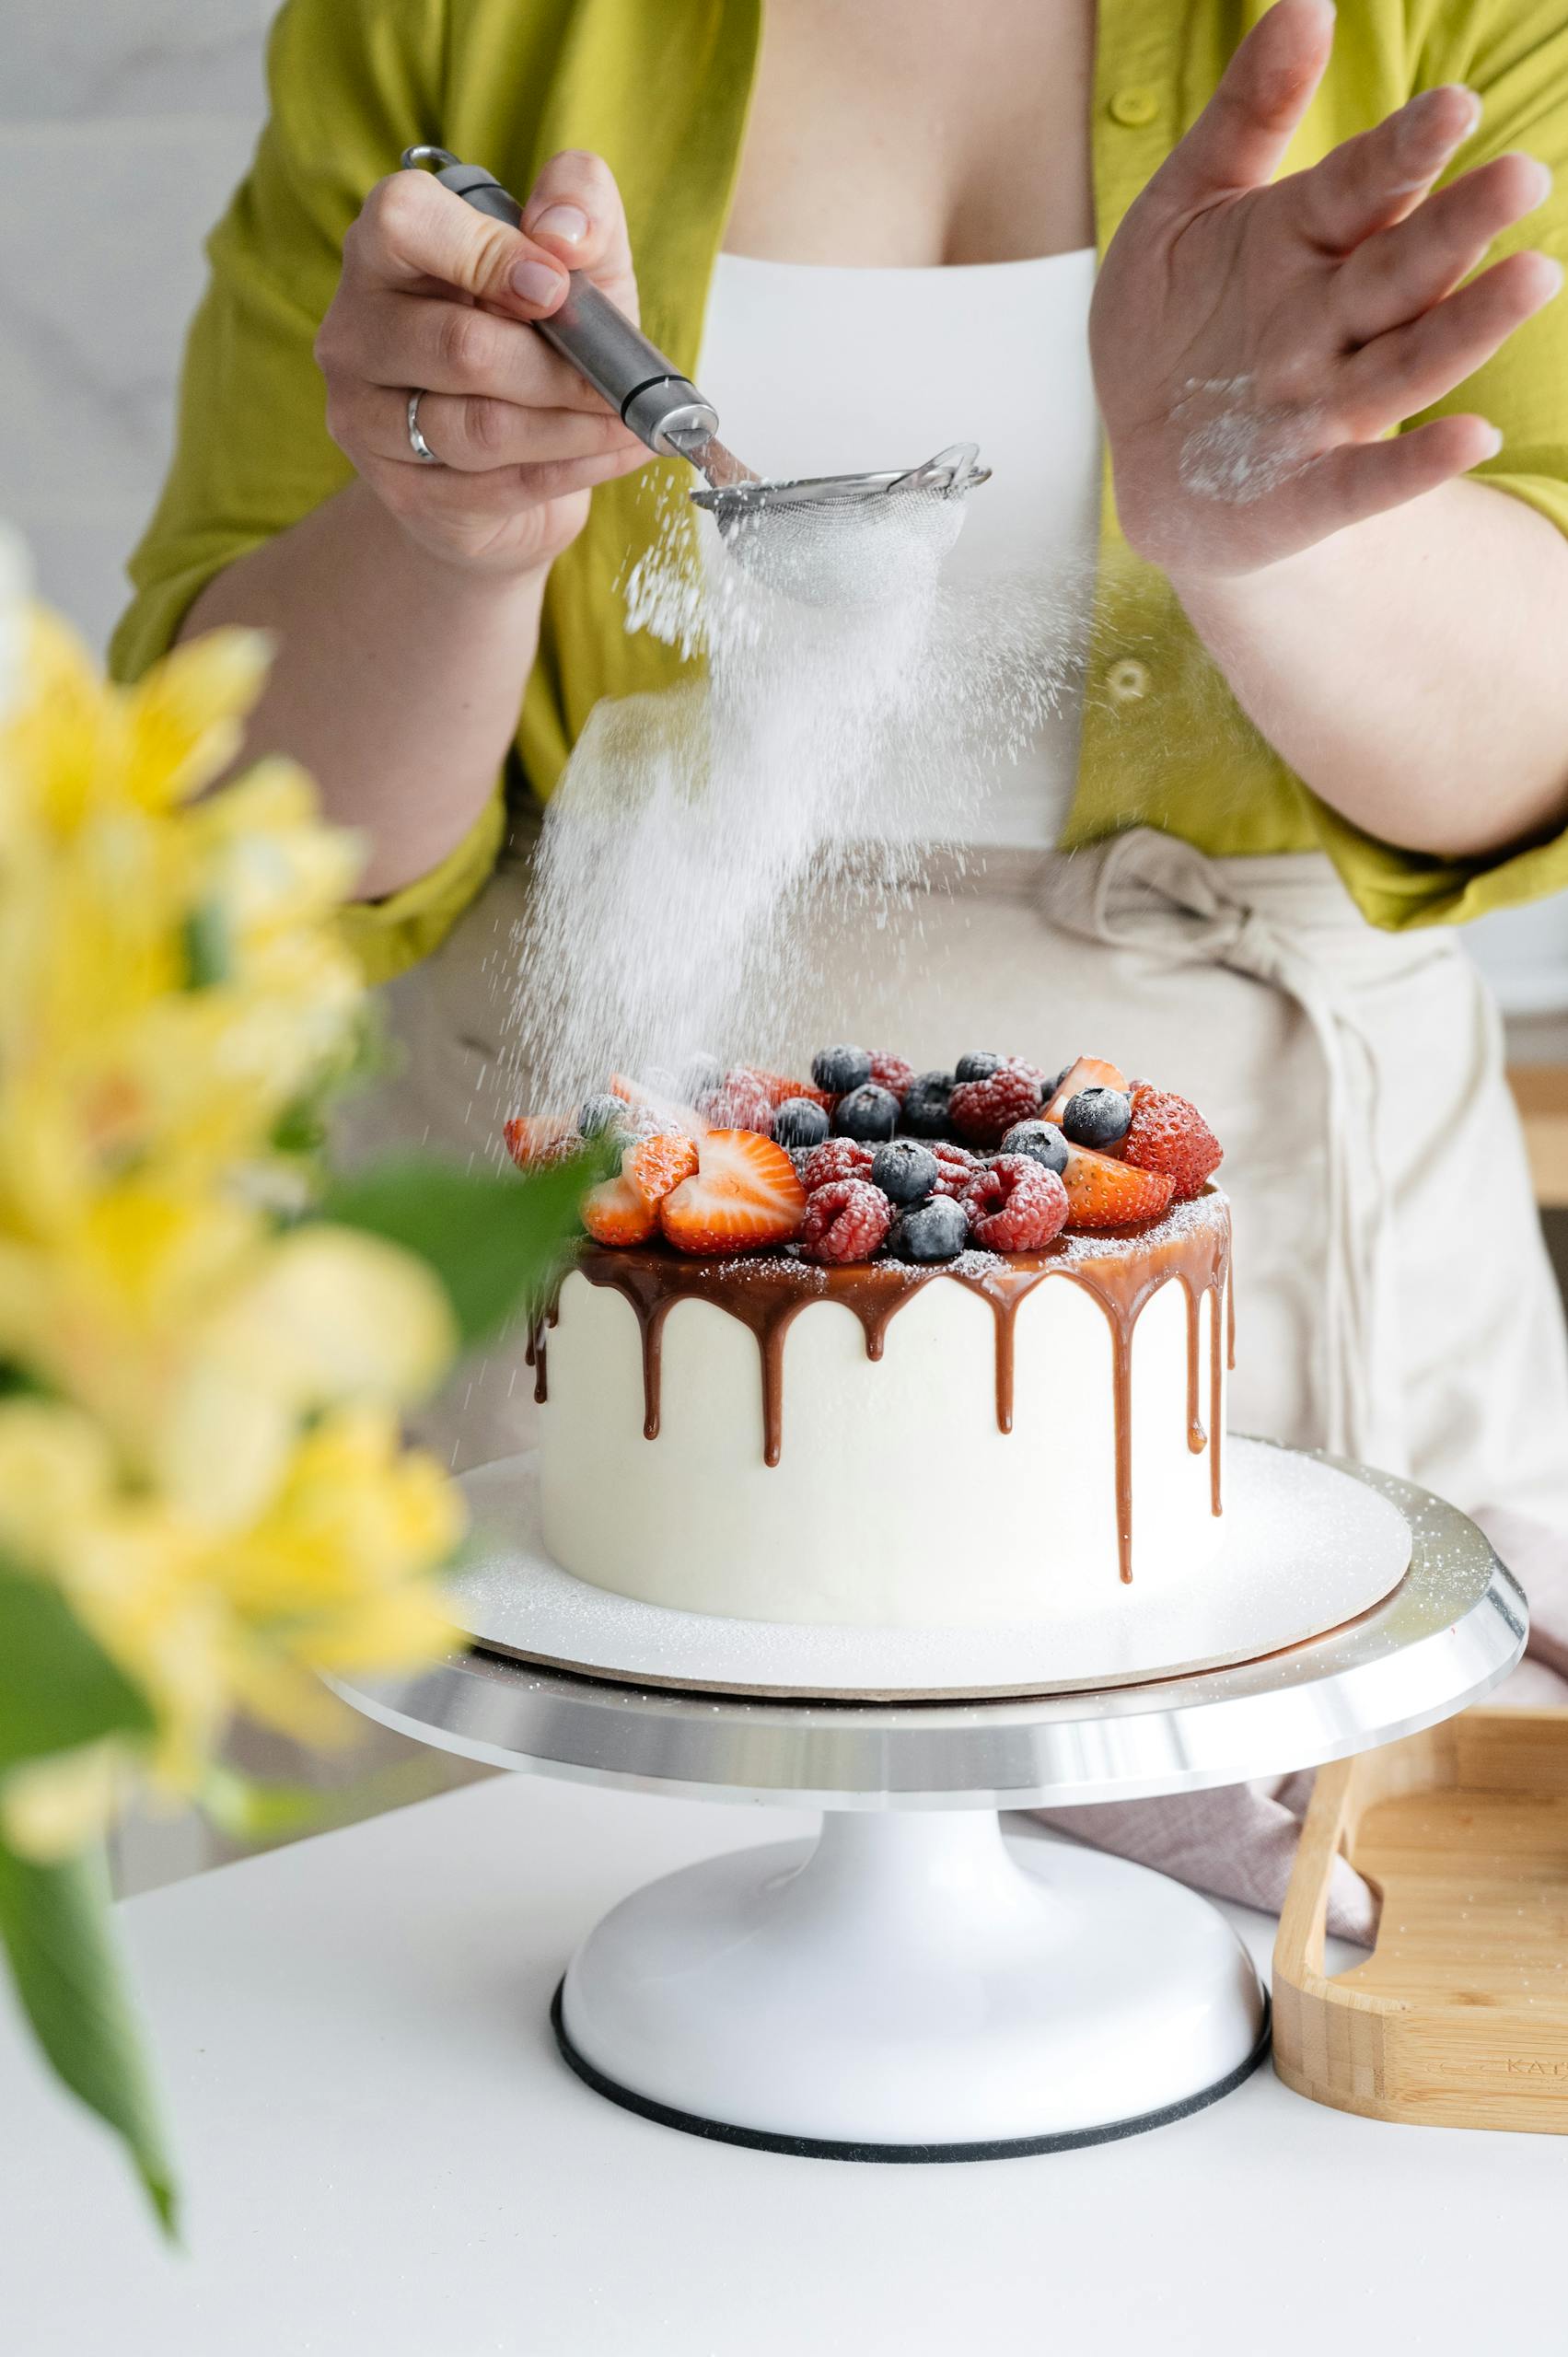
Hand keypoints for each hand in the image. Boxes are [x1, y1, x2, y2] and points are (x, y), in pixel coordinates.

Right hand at [315, 149, 649, 577]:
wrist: (510, 469)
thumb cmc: (540, 341)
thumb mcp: (577, 260)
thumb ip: (580, 206)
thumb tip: (563, 232)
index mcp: (385, 249)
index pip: (404, 220)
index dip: (489, 252)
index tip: (557, 287)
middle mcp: (355, 331)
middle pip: (460, 347)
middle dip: (558, 368)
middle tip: (616, 381)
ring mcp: (367, 419)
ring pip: (481, 428)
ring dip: (573, 426)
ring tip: (625, 421)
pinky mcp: (403, 494)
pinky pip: (500, 485)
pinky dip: (574, 468)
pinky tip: (612, 452)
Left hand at [1090, 0, 1562, 577]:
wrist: (1152, 467)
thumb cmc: (1177, 327)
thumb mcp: (1185, 209)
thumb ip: (1247, 116)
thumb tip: (1306, 2)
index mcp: (1305, 241)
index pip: (1364, 187)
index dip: (1405, 150)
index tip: (1452, 108)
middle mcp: (1328, 323)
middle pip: (1403, 268)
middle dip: (1459, 225)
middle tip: (1521, 176)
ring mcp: (1321, 409)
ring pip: (1406, 362)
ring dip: (1469, 325)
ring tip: (1531, 278)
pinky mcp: (1305, 493)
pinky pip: (1364, 480)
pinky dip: (1413, 464)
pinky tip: (1471, 439)